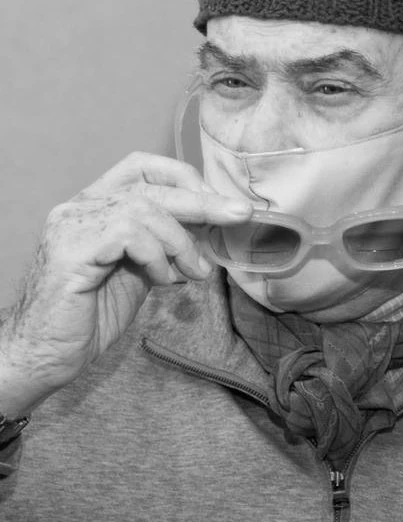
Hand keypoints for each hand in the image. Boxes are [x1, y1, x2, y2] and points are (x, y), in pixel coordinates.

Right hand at [0, 152, 251, 413]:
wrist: (46, 355)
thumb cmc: (90, 317)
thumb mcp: (140, 272)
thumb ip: (164, 246)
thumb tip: (208, 231)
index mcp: (95, 206)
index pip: (141, 166)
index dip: (184, 177)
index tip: (218, 202)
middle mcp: (79, 206)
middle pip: (150, 184)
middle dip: (203, 200)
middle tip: (238, 215)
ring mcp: (71, 225)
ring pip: (145, 208)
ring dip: (181, 242)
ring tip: (194, 273)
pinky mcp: (70, 249)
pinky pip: (129, 233)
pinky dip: (157, 255)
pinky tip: (161, 281)